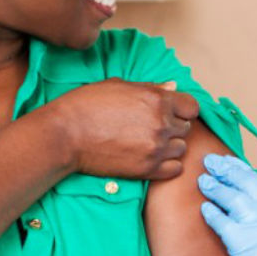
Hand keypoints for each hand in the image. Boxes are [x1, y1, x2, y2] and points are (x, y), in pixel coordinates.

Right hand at [49, 79, 197, 179]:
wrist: (64, 135)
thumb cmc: (87, 105)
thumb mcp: (119, 86)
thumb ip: (151, 88)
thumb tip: (173, 87)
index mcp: (157, 100)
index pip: (192, 107)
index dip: (183, 109)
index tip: (172, 113)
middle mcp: (161, 123)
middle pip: (186, 128)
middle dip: (173, 126)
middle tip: (151, 127)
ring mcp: (155, 148)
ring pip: (181, 148)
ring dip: (170, 146)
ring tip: (149, 143)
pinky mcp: (146, 169)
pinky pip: (175, 169)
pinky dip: (167, 165)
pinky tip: (151, 158)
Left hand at [199, 155, 256, 255]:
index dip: (242, 170)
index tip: (231, 162)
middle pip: (244, 181)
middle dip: (226, 169)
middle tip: (211, 161)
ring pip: (229, 196)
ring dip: (214, 186)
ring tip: (203, 180)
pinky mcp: (241, 240)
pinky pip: (220, 221)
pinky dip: (210, 213)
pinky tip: (204, 208)